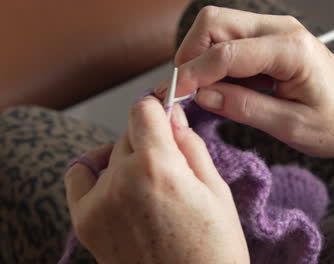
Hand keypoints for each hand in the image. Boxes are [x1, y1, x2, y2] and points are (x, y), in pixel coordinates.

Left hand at [64, 98, 248, 263]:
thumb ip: (191, 146)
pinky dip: (97, 172)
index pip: (143, 110)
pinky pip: (80, 177)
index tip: (166, 116)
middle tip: (171, 166)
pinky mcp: (86, 223)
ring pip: (110, 156)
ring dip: (129, 160)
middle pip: (129, 134)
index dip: (158, 108)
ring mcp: (99, 204)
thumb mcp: (217, 191)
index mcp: (159, 168)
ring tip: (151, 185)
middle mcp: (122, 181)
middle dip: (150, 141)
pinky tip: (118, 182)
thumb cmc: (215, 251)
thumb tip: (173, 114)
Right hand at [159, 7, 333, 157]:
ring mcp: (275, 31)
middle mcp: (281, 30)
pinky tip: (220, 86)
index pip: (226, 52)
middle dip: (190, 54)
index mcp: (291, 50)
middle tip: (182, 89)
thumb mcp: (291, 126)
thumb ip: (244, 108)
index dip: (193, 73)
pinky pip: (231, 41)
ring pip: (218, 27)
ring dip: (200, 56)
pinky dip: (215, 60)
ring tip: (200, 91)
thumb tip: (202, 96)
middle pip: (215, 22)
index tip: (173, 94)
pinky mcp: (271, 40)